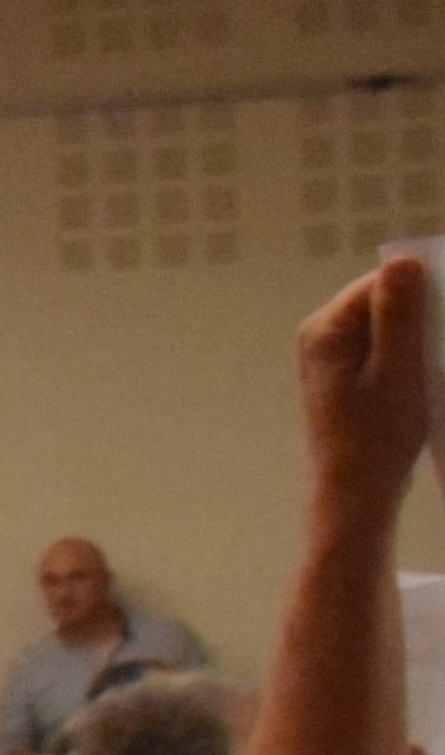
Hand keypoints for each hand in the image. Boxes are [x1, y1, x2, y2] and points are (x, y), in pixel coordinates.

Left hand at [293, 251, 433, 495]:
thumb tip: (402, 261)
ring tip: (436, 360)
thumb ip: (398, 316)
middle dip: (422, 315)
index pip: (380, 284)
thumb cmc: (377, 437)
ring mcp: (334, 358)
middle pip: (383, 304)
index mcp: (325, 330)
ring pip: (389, 329)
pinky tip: (429, 374)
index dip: (423, 289)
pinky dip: (411, 358)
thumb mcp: (397, 371)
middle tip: (444, 339)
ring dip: (420, 338)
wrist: (356, 493)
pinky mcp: (350, 378)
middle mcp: (321, 337)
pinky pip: (386, 352)